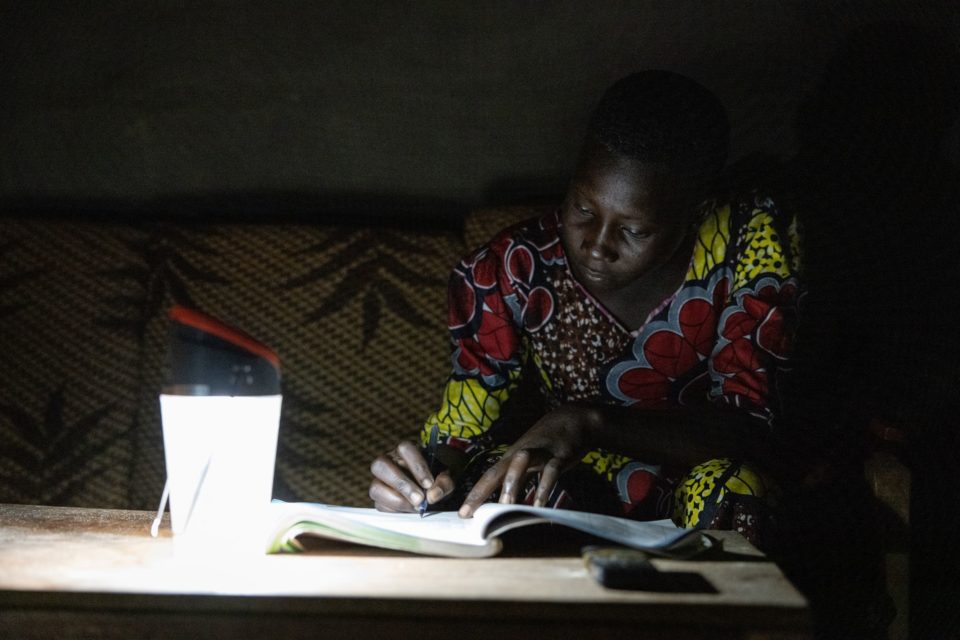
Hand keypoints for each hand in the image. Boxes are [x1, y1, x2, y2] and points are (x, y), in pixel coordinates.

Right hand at [368, 440, 454, 511]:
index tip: (429, 484)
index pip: (404, 449)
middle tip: (419, 499)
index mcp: (405, 452)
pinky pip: (379, 506)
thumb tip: (431, 496)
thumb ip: (444, 484)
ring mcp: (380, 481)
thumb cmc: (438, 481)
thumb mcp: (447, 480)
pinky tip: (410, 511)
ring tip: (416, 508)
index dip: (416, 466)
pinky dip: (395, 511)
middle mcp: (388, 463)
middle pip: (381, 465)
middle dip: (401, 484)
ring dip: (397, 500)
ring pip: (375, 488)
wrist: (432, 494)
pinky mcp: (379, 499)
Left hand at [457, 404, 599, 516]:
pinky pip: (550, 471)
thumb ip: (521, 482)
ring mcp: (539, 453)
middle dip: (480, 491)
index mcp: (512, 458)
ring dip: (511, 484)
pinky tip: (540, 504)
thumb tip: (507, 505)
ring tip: (504, 505)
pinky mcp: (560, 455)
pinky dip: (545, 487)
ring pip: (520, 465)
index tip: (462, 513)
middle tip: (467, 512)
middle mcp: (521, 455)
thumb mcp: (531, 461)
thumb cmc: (549, 444)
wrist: (575, 419)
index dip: (475, 494)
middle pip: (496, 471)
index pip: (489, 477)